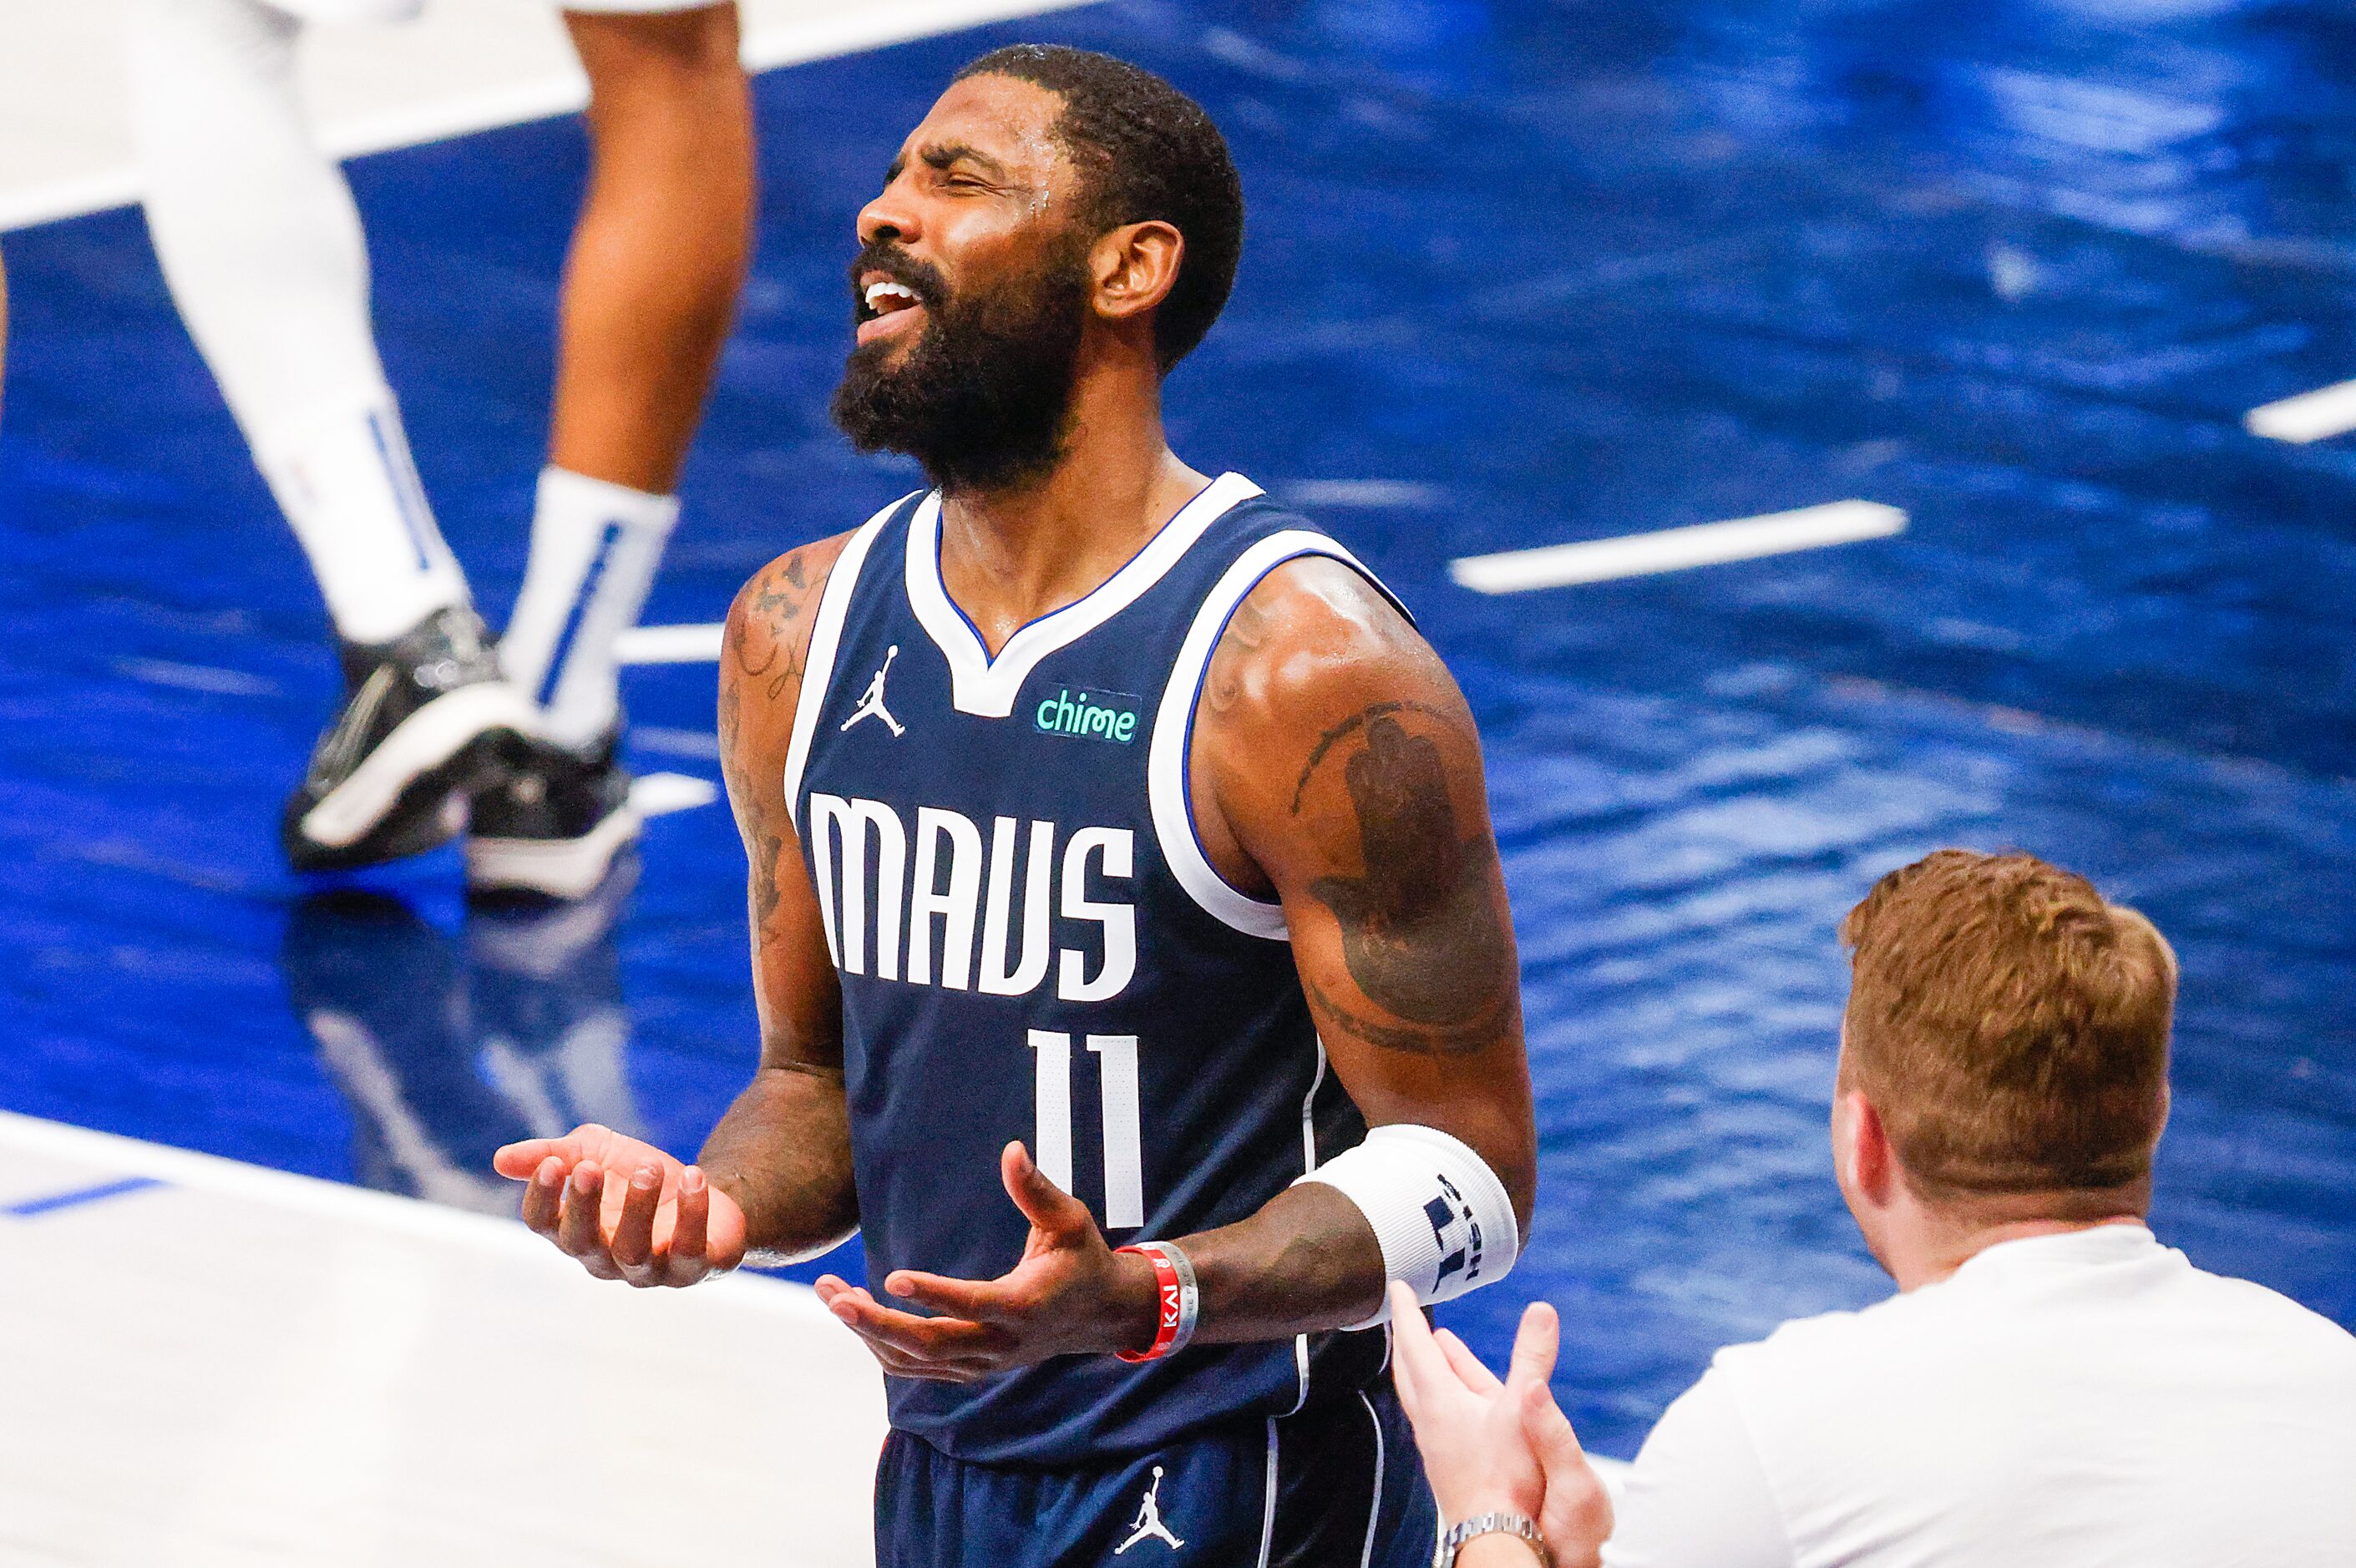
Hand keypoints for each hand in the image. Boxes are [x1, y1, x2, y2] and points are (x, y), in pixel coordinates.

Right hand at [491, 1123, 746, 1287]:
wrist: (702, 1189)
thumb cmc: (636, 1175)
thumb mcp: (595, 1151)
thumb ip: (552, 1153)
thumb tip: (500, 1160)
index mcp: (574, 1230)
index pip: (543, 1224)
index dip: (542, 1198)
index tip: (554, 1164)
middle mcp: (604, 1258)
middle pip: (580, 1242)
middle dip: (583, 1205)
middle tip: (590, 1168)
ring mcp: (648, 1270)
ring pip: (632, 1251)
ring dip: (638, 1207)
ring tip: (649, 1169)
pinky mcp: (691, 1269)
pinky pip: (688, 1251)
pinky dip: (691, 1214)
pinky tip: (691, 1177)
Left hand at [812, 1141, 1157, 1382]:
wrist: (1100, 1315)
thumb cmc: (1081, 1257)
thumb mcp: (1069, 1219)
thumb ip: (1036, 1190)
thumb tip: (1012, 1149)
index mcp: (1026, 1305)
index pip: (974, 1303)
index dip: (934, 1294)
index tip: (892, 1277)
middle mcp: (1001, 1343)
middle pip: (931, 1344)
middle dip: (878, 1324)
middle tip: (835, 1299)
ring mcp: (983, 1363)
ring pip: (914, 1360)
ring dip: (868, 1331)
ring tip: (831, 1294)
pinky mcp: (969, 1369)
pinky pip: (915, 1366)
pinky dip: (881, 1344)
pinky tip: (857, 1312)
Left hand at [1389, 1283, 1612, 1565]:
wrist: (1495, 1534)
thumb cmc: (1506, 1479)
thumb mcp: (1523, 1407)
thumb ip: (1533, 1357)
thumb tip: (1541, 1312)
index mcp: (1439, 1399)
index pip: (1414, 1343)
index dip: (1407, 1312)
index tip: (1398, 1287)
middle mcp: (1429, 1419)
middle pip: (1408, 1367)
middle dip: (1408, 1337)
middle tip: (1405, 1315)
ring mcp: (1435, 1443)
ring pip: (1421, 1393)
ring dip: (1424, 1366)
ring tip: (1435, 1351)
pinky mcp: (1447, 1462)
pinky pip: (1435, 1415)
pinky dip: (1440, 1394)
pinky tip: (1458, 1404)